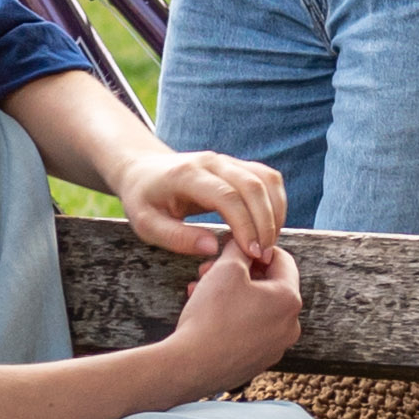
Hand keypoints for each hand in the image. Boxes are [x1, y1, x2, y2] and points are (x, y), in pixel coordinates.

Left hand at [117, 142, 287, 265]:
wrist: (143, 169)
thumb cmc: (144, 199)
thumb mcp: (146, 224)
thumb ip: (176, 237)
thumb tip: (212, 247)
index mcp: (188, 175)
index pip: (227, 196)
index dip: (244, 225)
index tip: (250, 254)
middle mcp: (212, 162)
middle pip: (253, 186)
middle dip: (265, 224)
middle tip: (263, 257)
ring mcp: (228, 161)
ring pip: (267, 180)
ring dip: (275, 214)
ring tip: (267, 245)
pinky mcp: (238, 165)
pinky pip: (268, 179)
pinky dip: (276, 203)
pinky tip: (269, 228)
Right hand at [158, 233, 308, 394]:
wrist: (191, 365)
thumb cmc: (211, 315)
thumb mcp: (226, 268)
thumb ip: (240, 248)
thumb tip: (245, 240)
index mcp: (289, 299)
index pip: (282, 260)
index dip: (256, 248)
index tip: (234, 248)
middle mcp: (290, 325)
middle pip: (269, 286)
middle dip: (240, 273)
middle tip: (210, 269)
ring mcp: (275, 347)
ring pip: (257, 309)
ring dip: (233, 295)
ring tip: (201, 290)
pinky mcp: (258, 362)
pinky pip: (250, 331)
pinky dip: (233, 318)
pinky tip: (208, 314)